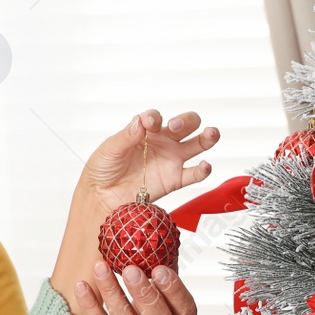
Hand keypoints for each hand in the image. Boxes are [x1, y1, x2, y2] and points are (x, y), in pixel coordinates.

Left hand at [76, 262, 197, 314]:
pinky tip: (82, 286)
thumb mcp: (163, 307)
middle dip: (144, 293)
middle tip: (130, 269)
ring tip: (101, 267)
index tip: (160, 268)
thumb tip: (162, 240)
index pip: (186, 309)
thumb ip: (164, 279)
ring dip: (112, 292)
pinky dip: (91, 306)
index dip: (174, 290)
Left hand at [80, 109, 218, 213]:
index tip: (148, 123)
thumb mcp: (110, 149)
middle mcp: (162, 142)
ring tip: (211, 133)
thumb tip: (140, 124)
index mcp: (145, 132)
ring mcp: (171, 160)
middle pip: (185, 124)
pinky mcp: (175, 179)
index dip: (154, 117)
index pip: (156, 117)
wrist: (103, 196)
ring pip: (197, 144)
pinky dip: (203, 170)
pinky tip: (205, 166)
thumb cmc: (104, 170)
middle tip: (174, 126)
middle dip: (185, 121)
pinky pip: (194, 174)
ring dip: (207, 137)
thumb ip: (126, 136)